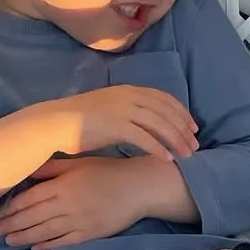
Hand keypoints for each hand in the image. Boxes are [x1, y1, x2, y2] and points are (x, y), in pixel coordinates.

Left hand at [0, 157, 157, 249]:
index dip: (12, 207)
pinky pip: (63, 242)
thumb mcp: (78, 163)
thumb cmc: (108, 171)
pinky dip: (47, 245)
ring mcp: (78, 221)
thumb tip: (27, 173)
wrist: (138, 187)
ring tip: (9, 241)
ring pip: (45, 232)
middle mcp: (67, 204)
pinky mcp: (90, 234)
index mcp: (62, 185)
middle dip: (12, 224)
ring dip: (24, 237)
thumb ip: (52, 169)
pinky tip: (34, 248)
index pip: (30, 199)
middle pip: (33, 217)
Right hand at [48, 86, 198, 162]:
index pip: (163, 98)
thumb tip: (142, 122)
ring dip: (176, 140)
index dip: (181, 112)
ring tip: (187, 155)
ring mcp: (122, 110)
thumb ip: (127, 111)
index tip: (193, 126)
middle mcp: (128, 96)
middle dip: (183, 129)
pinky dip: (158, 148)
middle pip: (166, 112)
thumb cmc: (79, 121)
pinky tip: (167, 159)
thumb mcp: (108, 108)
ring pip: (159, 124)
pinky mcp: (115, 126)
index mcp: (128, 90)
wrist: (55, 123)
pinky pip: (144, 138)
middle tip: (195, 144)